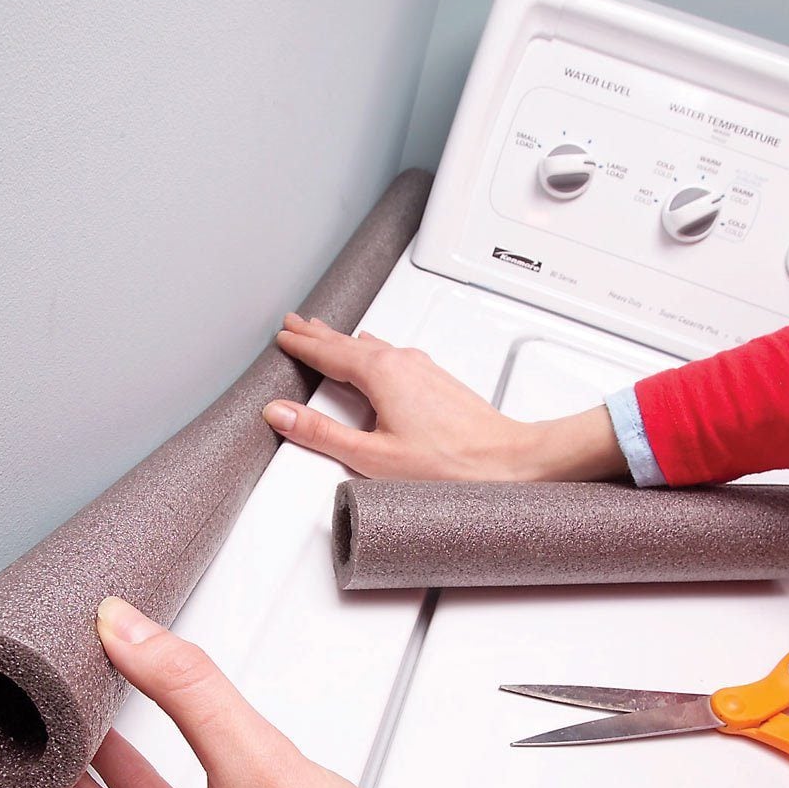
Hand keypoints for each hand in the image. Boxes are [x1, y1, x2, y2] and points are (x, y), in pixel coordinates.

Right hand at [263, 314, 626, 481]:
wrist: (507, 463)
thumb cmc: (451, 464)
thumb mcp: (372, 456)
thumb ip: (321, 433)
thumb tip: (280, 414)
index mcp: (381, 373)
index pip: (328, 352)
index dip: (301, 345)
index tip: (282, 337)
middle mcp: (403, 362)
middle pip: (349, 342)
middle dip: (319, 333)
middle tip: (296, 323)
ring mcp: (424, 370)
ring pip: (373, 347)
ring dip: (345, 340)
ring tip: (327, 336)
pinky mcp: (438, 382)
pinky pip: (393, 355)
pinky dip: (371, 351)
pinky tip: (376, 358)